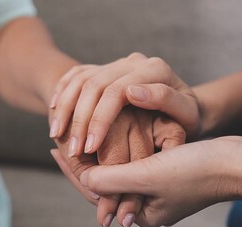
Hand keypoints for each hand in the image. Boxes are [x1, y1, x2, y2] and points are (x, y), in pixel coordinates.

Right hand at [49, 53, 199, 156]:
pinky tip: (52, 109)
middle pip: (94, 85)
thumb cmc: (188, 118)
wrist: (184, 106)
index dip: (99, 120)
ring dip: (65, 108)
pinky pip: (75, 75)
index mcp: (153, 69)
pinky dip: (62, 91)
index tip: (90, 148)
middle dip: (79, 119)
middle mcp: (132, 62)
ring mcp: (115, 64)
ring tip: (56, 135)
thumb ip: (165, 100)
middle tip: (72, 150)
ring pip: (80, 80)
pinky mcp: (103, 69)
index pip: (116, 92)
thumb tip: (131, 91)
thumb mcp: (187, 113)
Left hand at [50, 107, 184, 226]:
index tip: (55, 148)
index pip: (95, 192)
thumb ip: (112, 180)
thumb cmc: (196, 171)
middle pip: (101, 182)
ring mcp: (152, 191)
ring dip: (96, 153)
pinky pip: (128, 161)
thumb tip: (83, 178)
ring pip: (113, 170)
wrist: (235, 163)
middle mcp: (142, 204)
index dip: (72, 170)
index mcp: (138, 212)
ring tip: (76, 134)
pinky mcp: (160, 176)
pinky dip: (114, 148)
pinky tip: (103, 132)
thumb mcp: (150, 175)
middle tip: (59, 140)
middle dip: (80, 162)